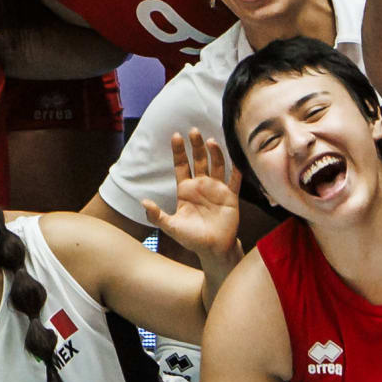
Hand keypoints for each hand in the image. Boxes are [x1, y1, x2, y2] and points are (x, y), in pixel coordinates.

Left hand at [151, 128, 241, 266]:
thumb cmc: (192, 239)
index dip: (179, 151)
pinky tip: (237, 157)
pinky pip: (234, 180)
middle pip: (199, 160)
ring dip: (214, 153)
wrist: (213, 250)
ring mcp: (217, 189)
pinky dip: (236, 169)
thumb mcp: (171, 227)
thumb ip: (157, 215)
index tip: (176, 136)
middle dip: (196, 145)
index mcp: (186, 190)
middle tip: (194, 131)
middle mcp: (201, 185)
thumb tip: (143, 202)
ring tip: (210, 141)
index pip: (181, 165)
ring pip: (216, 165)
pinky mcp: (230, 196)